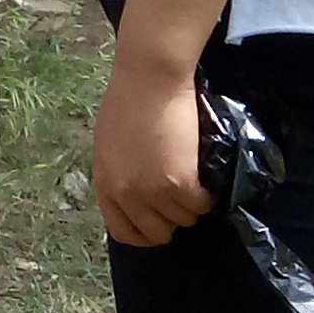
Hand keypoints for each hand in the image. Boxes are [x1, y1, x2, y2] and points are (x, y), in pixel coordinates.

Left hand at [90, 43, 211, 246]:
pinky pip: (201, 205)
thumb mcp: (110, 144)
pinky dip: (208, 196)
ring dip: (192, 205)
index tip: (159, 224)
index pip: (122, 232)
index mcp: (105, 183)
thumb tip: (135, 193)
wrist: (150, 78)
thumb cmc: (129, 100)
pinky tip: (207, 179)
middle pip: (157, 233)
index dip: (145, 233)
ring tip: (195, 180)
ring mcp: (153, 191)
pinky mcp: (180, 183)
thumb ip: (119, 173)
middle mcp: (126, 194)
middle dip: (172, 219)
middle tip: (182, 198)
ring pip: (183, 219)